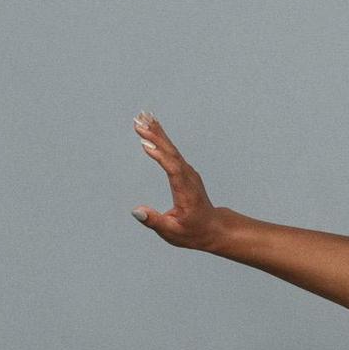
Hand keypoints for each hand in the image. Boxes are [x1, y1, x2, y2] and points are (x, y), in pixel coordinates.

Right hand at [130, 115, 232, 250]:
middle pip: (171, 152)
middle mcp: (188, 176)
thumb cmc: (192, 232)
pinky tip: (152, 128)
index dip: (159, 155)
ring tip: (141, 117)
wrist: (212, 228)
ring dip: (156, 132)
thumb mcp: (172, 232)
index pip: (172, 168)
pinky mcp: (184, 170)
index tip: (145, 143)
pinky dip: (161, 138)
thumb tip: (136, 211)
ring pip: (171, 148)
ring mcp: (187, 172)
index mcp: (185, 190)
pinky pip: (171, 150)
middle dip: (155, 136)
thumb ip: (154, 221)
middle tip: (138, 121)